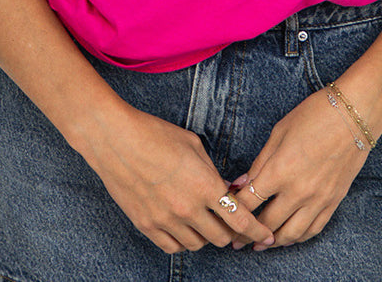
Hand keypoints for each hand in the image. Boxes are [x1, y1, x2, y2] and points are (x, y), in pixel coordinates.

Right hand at [85, 105, 275, 254]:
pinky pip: (174, 247)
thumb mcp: (193, 145)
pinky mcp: (147, 226)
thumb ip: (212, 172)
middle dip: (232, 232)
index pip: (240, 219)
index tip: (266, 235)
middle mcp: (188, 208)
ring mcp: (166, 220)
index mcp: (204, 185)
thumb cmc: (154, 134)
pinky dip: (184, 241)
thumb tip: (223, 190)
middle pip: (222, 237)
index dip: (257, 230)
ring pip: (199, 244)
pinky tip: (184, 228)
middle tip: (231, 224)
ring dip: (207, 236)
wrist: (115, 139)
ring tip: (205, 222)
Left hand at [227, 88, 368, 249]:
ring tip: (260, 244)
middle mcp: (298, 191)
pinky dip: (298, 237)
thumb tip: (241, 185)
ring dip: (272, 242)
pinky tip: (288, 236)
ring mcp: (318, 200)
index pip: (249, 201)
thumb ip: (259, 163)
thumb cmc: (313, 116)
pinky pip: (313, 229)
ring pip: (290, 234)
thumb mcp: (278, 133)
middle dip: (248, 233)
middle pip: (267, 223)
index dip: (233, 209)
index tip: (225, 212)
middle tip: (236, 239)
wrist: (354, 115)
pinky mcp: (333, 202)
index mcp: (280, 170)